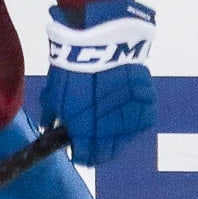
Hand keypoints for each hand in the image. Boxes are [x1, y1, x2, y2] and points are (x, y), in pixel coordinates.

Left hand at [39, 0, 156, 164]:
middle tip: (93, 136)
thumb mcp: (54, 94)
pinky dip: (132, 118)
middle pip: (108, 153)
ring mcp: (132, 119)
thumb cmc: (73, 67)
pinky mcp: (147, 104)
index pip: (86, 157)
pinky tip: (123, 108)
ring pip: (125, 138)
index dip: (81, 154)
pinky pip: (140, 120)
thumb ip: (54, 116)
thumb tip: (50, 128)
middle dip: (99, 147)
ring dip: (116, 133)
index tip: (78, 147)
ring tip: (108, 120)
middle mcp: (111, 132)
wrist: (103, 41)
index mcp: (85, 132)